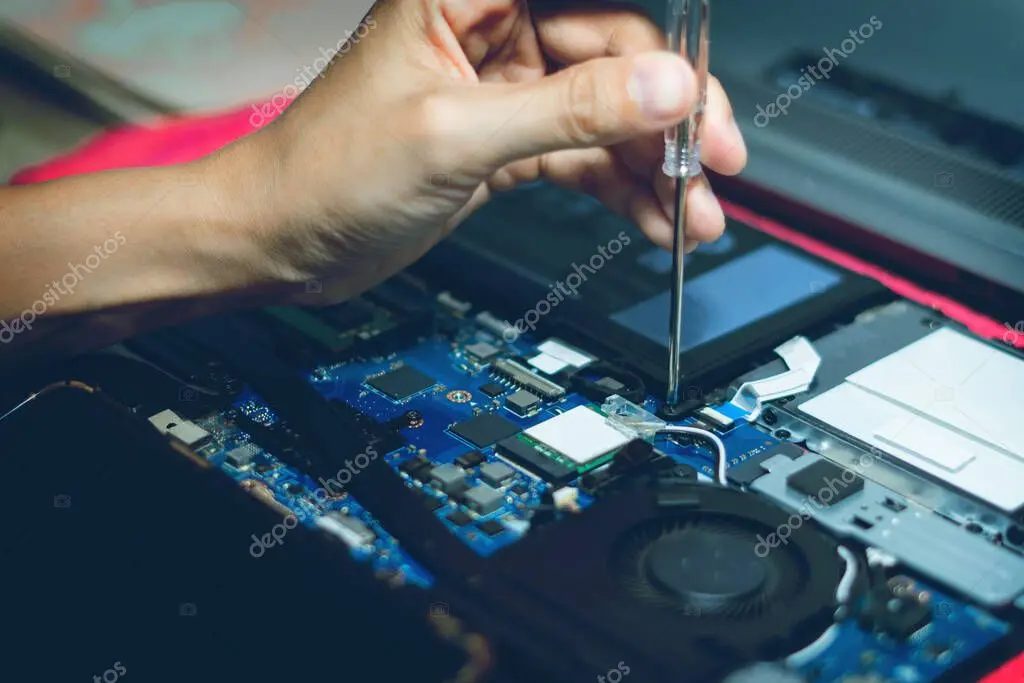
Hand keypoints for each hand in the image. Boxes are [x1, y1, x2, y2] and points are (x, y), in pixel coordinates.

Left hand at [212, 0, 746, 301]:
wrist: (284, 242)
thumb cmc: (327, 171)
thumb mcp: (456, 136)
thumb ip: (566, 110)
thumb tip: (663, 88)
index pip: (592, 1)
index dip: (658, 40)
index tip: (705, 83)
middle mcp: (491, 29)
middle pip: (616, 55)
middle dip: (671, 115)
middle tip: (715, 162)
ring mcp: (503, 89)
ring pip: (607, 113)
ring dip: (655, 164)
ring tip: (694, 213)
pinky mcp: (506, 142)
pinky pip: (582, 157)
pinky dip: (620, 190)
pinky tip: (654, 219)